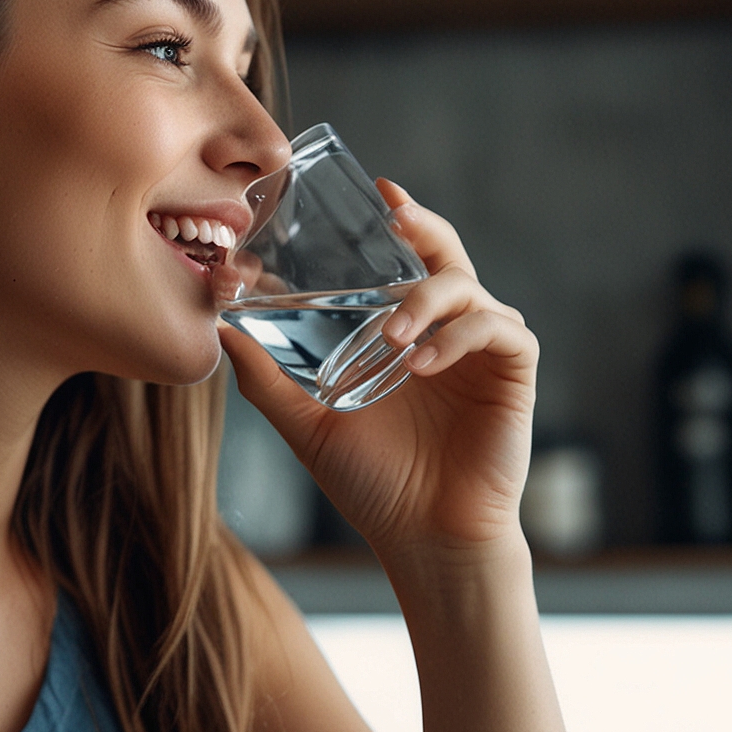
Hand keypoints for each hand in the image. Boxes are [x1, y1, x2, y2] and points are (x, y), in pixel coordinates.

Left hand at [220, 181, 536, 555]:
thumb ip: (265, 376)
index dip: (392, 221)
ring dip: (424, 300)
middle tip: (392, 210)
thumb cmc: (372, 482)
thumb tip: (217, 327)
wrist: (423, 538)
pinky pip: (495, 330)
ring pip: (466, 287)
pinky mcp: (513, 372)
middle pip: (444, 252)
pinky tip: (421, 364)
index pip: (402, 261)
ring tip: (390, 336)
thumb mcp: (306, 422)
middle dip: (421, 224)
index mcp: (405, 331)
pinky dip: (456, 339)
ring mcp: (482, 349)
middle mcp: (448, 330)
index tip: (367, 192)